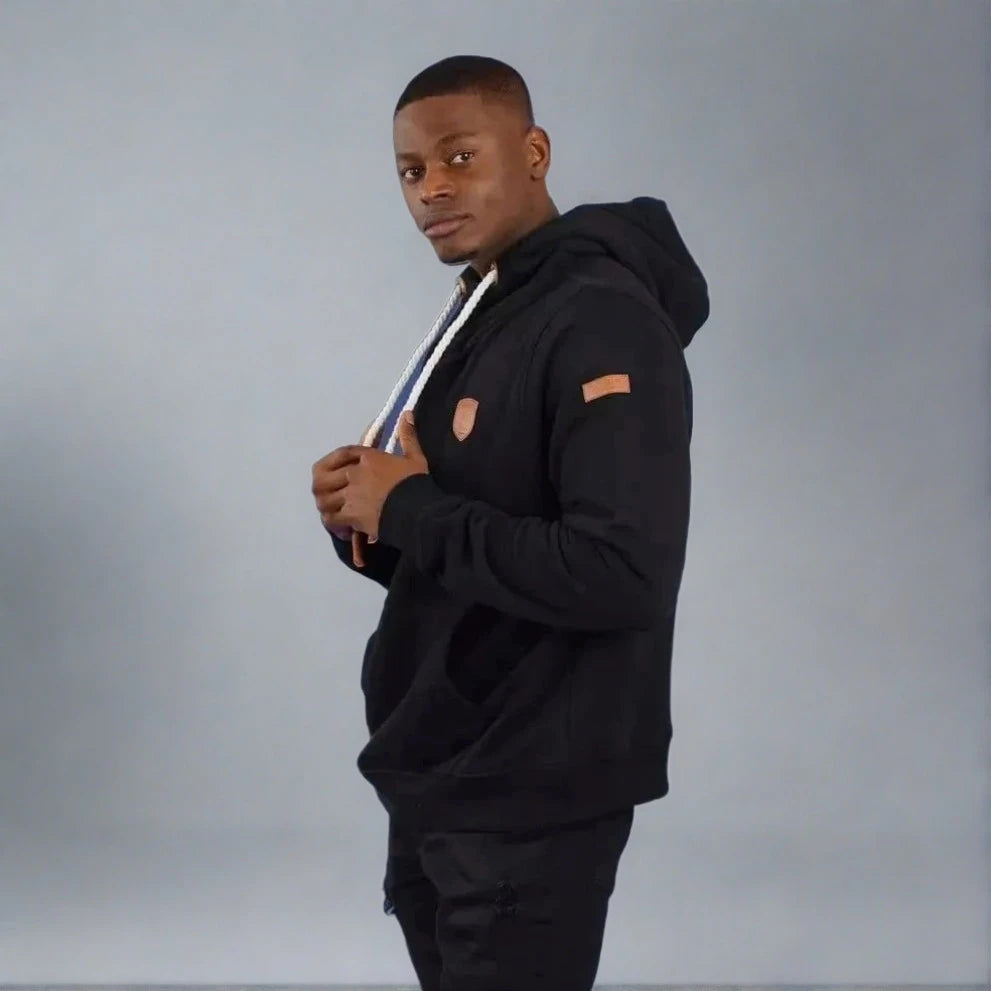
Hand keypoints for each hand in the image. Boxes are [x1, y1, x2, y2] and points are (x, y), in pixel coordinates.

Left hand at [312, 412, 428, 566]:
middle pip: (323, 478)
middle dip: (323, 487)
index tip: (336, 471)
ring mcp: (350, 495)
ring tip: (333, 513)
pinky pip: (333, 519)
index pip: (343, 453)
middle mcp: (354, 474)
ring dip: (327, 507)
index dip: (335, 460)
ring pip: (325, 500)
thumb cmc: (416, 484)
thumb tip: (406, 413)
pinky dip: (334, 524)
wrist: (418, 510)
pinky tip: (343, 530)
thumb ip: (408, 437)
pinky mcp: (351, 515)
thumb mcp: (415, 458)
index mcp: (368, 457)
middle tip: (330, 496)